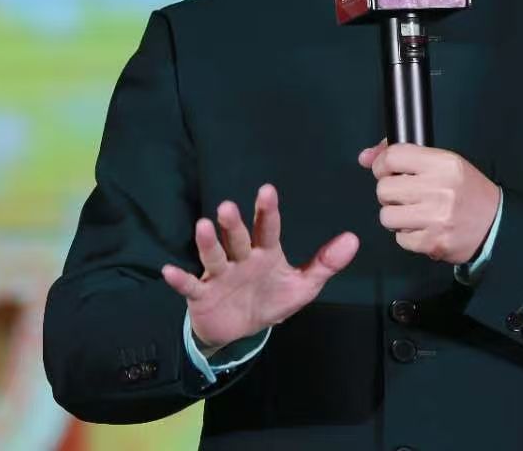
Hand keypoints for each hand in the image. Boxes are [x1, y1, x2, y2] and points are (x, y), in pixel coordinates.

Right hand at [161, 184, 358, 353]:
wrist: (240, 330)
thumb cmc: (270, 300)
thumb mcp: (302, 286)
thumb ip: (325, 263)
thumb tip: (353, 239)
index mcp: (265, 253)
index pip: (267, 229)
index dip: (267, 211)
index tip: (267, 191)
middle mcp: (240, 259)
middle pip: (237, 238)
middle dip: (233, 224)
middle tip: (229, 206)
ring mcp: (220, 275)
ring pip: (213, 256)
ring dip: (208, 243)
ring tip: (203, 226)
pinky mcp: (202, 295)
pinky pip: (189, 287)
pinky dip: (179, 280)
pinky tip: (169, 271)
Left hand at [358, 139, 500, 263]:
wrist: (495, 224)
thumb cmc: (466, 190)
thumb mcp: (442, 163)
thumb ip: (403, 156)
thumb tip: (364, 157)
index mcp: (443, 163)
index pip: (393, 157)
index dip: (382, 165)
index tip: (387, 171)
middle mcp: (439, 189)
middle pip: (384, 189)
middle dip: (389, 193)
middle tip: (404, 195)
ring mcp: (436, 218)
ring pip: (387, 216)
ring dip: (395, 216)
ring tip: (413, 213)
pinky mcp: (433, 243)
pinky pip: (399, 238)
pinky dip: (407, 235)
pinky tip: (423, 228)